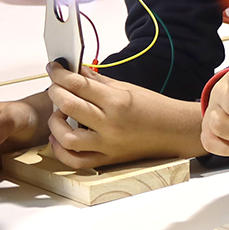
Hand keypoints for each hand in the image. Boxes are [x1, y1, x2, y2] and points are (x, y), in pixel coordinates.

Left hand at [45, 63, 200, 167]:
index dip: (60, 74)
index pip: (77, 84)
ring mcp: (108, 144)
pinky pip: (76, 161)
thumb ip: (97, 80)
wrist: (174, 130)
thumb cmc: (154, 108)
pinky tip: (59, 138)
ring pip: (67, 137)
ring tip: (59, 114)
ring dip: (55, 123)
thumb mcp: (126, 88)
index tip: (54, 68)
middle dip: (55, 91)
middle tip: (56, 86)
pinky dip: (61, 151)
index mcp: (117, 102)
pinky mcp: (108, 159)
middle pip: (67, 105)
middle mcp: (110, 124)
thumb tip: (75, 71)